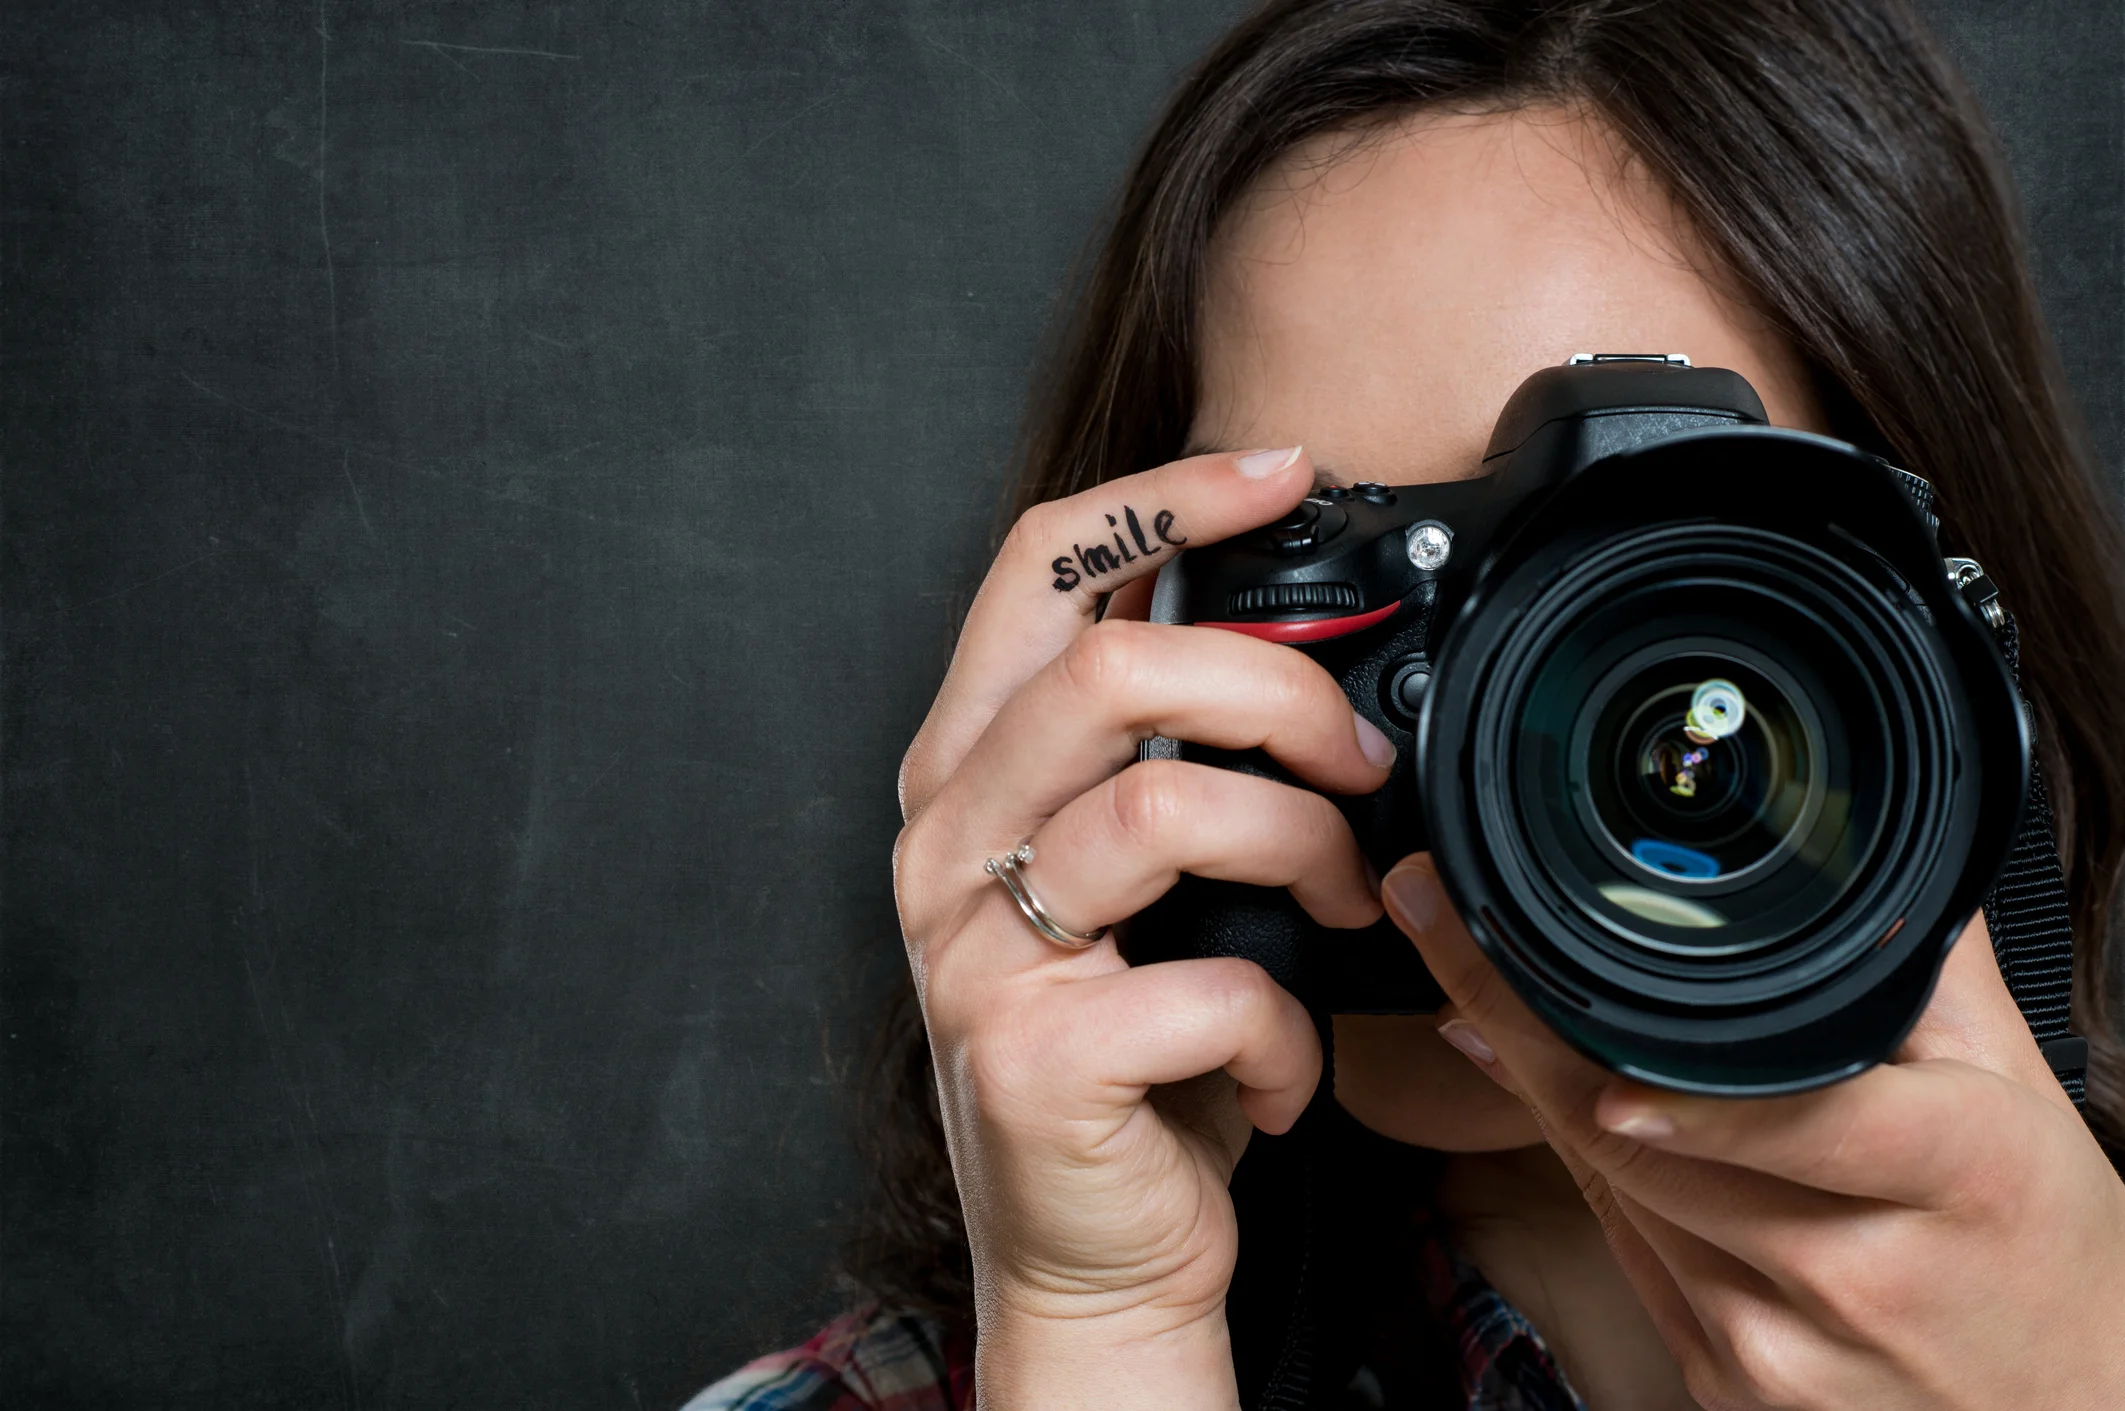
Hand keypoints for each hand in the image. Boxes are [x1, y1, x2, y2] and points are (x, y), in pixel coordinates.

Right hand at [894, 446, 1394, 1409]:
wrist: (1089, 1255)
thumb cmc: (1127, 1053)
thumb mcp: (1132, 881)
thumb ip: (1162, 757)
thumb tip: (1300, 649)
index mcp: (968, 772)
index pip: (1039, 569)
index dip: (1165, 497)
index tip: (1286, 474)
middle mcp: (945, 844)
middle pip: (1114, 667)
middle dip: (1280, 690)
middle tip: (1360, 758)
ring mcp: (973, 952)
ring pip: (1166, 806)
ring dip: (1304, 846)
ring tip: (1344, 903)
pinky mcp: (1031, 1058)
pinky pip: (1213, 987)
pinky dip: (1290, 1032)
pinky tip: (1286, 1070)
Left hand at [1383, 853, 2124, 1410]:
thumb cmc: (2039, 1243)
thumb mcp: (2017, 1088)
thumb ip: (1925, 966)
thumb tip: (1848, 842)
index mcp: (1961, 1178)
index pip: (1808, 1122)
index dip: (1690, 1088)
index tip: (1571, 1014)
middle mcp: (1863, 1274)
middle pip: (1659, 1151)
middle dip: (1531, 1034)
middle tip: (1443, 927)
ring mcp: (1785, 1345)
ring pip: (1622, 1194)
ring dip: (1539, 1090)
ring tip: (1471, 994)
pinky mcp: (1729, 1382)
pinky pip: (1628, 1248)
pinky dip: (1586, 1168)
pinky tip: (1555, 1105)